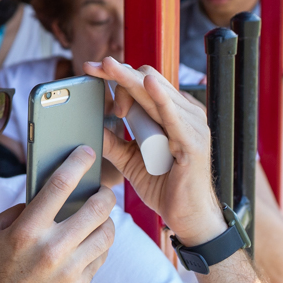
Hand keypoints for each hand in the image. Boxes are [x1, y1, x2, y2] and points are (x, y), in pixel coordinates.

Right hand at [0, 146, 115, 282]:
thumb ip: (15, 212)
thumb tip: (41, 199)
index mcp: (26, 230)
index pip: (60, 185)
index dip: (78, 163)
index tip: (86, 153)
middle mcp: (51, 249)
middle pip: (96, 208)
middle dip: (104, 194)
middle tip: (101, 192)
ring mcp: (68, 272)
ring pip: (106, 235)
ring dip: (105, 223)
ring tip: (97, 220)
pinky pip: (99, 261)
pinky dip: (97, 249)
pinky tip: (87, 246)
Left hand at [86, 58, 227, 244]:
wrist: (188, 217)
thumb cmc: (166, 188)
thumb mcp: (131, 161)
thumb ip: (114, 142)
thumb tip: (89, 126)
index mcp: (170, 114)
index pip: (143, 83)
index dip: (117, 75)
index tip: (92, 70)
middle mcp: (183, 113)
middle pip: (147, 81)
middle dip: (118, 72)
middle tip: (94, 65)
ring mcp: (191, 124)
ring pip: (156, 91)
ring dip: (129, 81)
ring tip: (108, 71)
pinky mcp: (193, 140)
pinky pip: (173, 114)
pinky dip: (160, 98)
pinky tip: (146, 83)